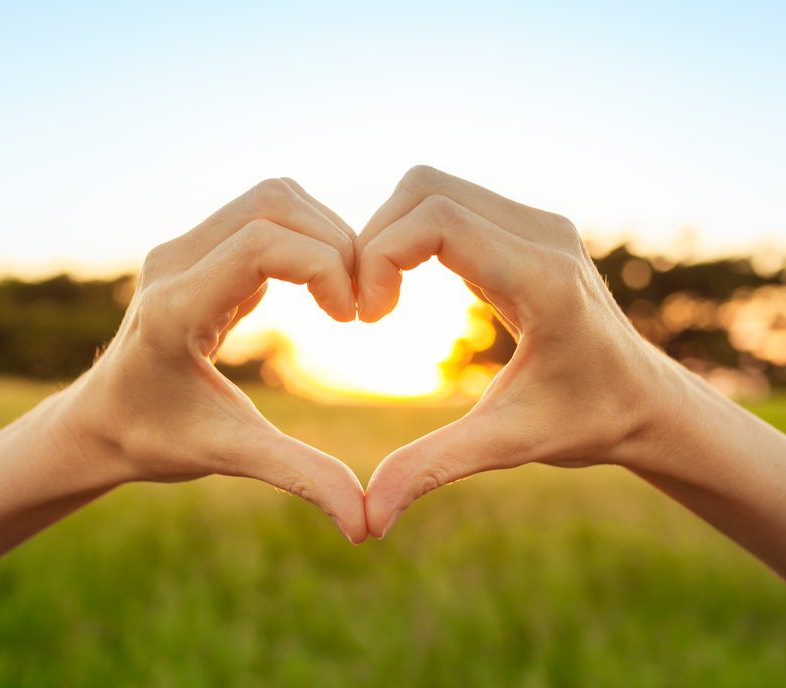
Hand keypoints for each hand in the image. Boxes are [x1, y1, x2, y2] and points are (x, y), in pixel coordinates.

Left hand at [68, 178, 368, 543]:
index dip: (324, 266)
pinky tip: (318, 291)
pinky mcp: (195, 250)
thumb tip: (366, 525)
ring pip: (271, 199)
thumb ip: (299, 477)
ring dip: (322, 234)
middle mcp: (173, 263)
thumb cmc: (155, 439)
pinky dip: (304, 240)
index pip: (261, 244)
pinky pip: (262, 217)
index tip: (352, 316)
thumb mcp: (229, 454)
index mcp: (176, 308)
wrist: (101, 421)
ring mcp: (181, 250)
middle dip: (333, 242)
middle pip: (273, 203)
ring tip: (344, 295)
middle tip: (358, 303)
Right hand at [355, 165, 676, 538]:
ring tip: (381, 300)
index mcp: (541, 279)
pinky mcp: (526, 228)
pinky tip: (406, 287)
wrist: (644, 401)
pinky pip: (449, 204)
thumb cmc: (585, 422)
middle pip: (424, 188)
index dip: (380, 256)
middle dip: (374, 241)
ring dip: (389, 235)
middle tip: (366, 309)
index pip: (437, 219)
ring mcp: (537, 224)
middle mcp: (543, 234)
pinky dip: (412, 235)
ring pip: (431, 188)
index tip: (369, 318)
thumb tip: (368, 520)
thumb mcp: (507, 444)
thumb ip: (433, 469)